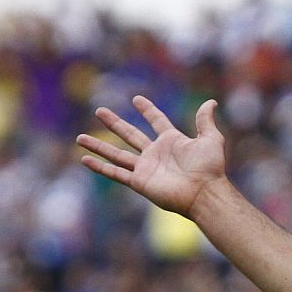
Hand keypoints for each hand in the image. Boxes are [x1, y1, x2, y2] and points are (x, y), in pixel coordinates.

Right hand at [76, 96, 226, 217]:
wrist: (204, 192)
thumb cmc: (210, 168)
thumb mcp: (211, 139)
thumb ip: (206, 121)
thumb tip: (212, 101)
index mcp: (172, 141)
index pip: (157, 121)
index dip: (148, 111)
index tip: (137, 99)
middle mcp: (156, 153)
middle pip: (130, 134)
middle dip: (115, 123)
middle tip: (99, 110)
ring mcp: (146, 168)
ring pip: (117, 154)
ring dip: (99, 146)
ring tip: (80, 138)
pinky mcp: (139, 182)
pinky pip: (116, 173)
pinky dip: (100, 167)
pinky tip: (84, 160)